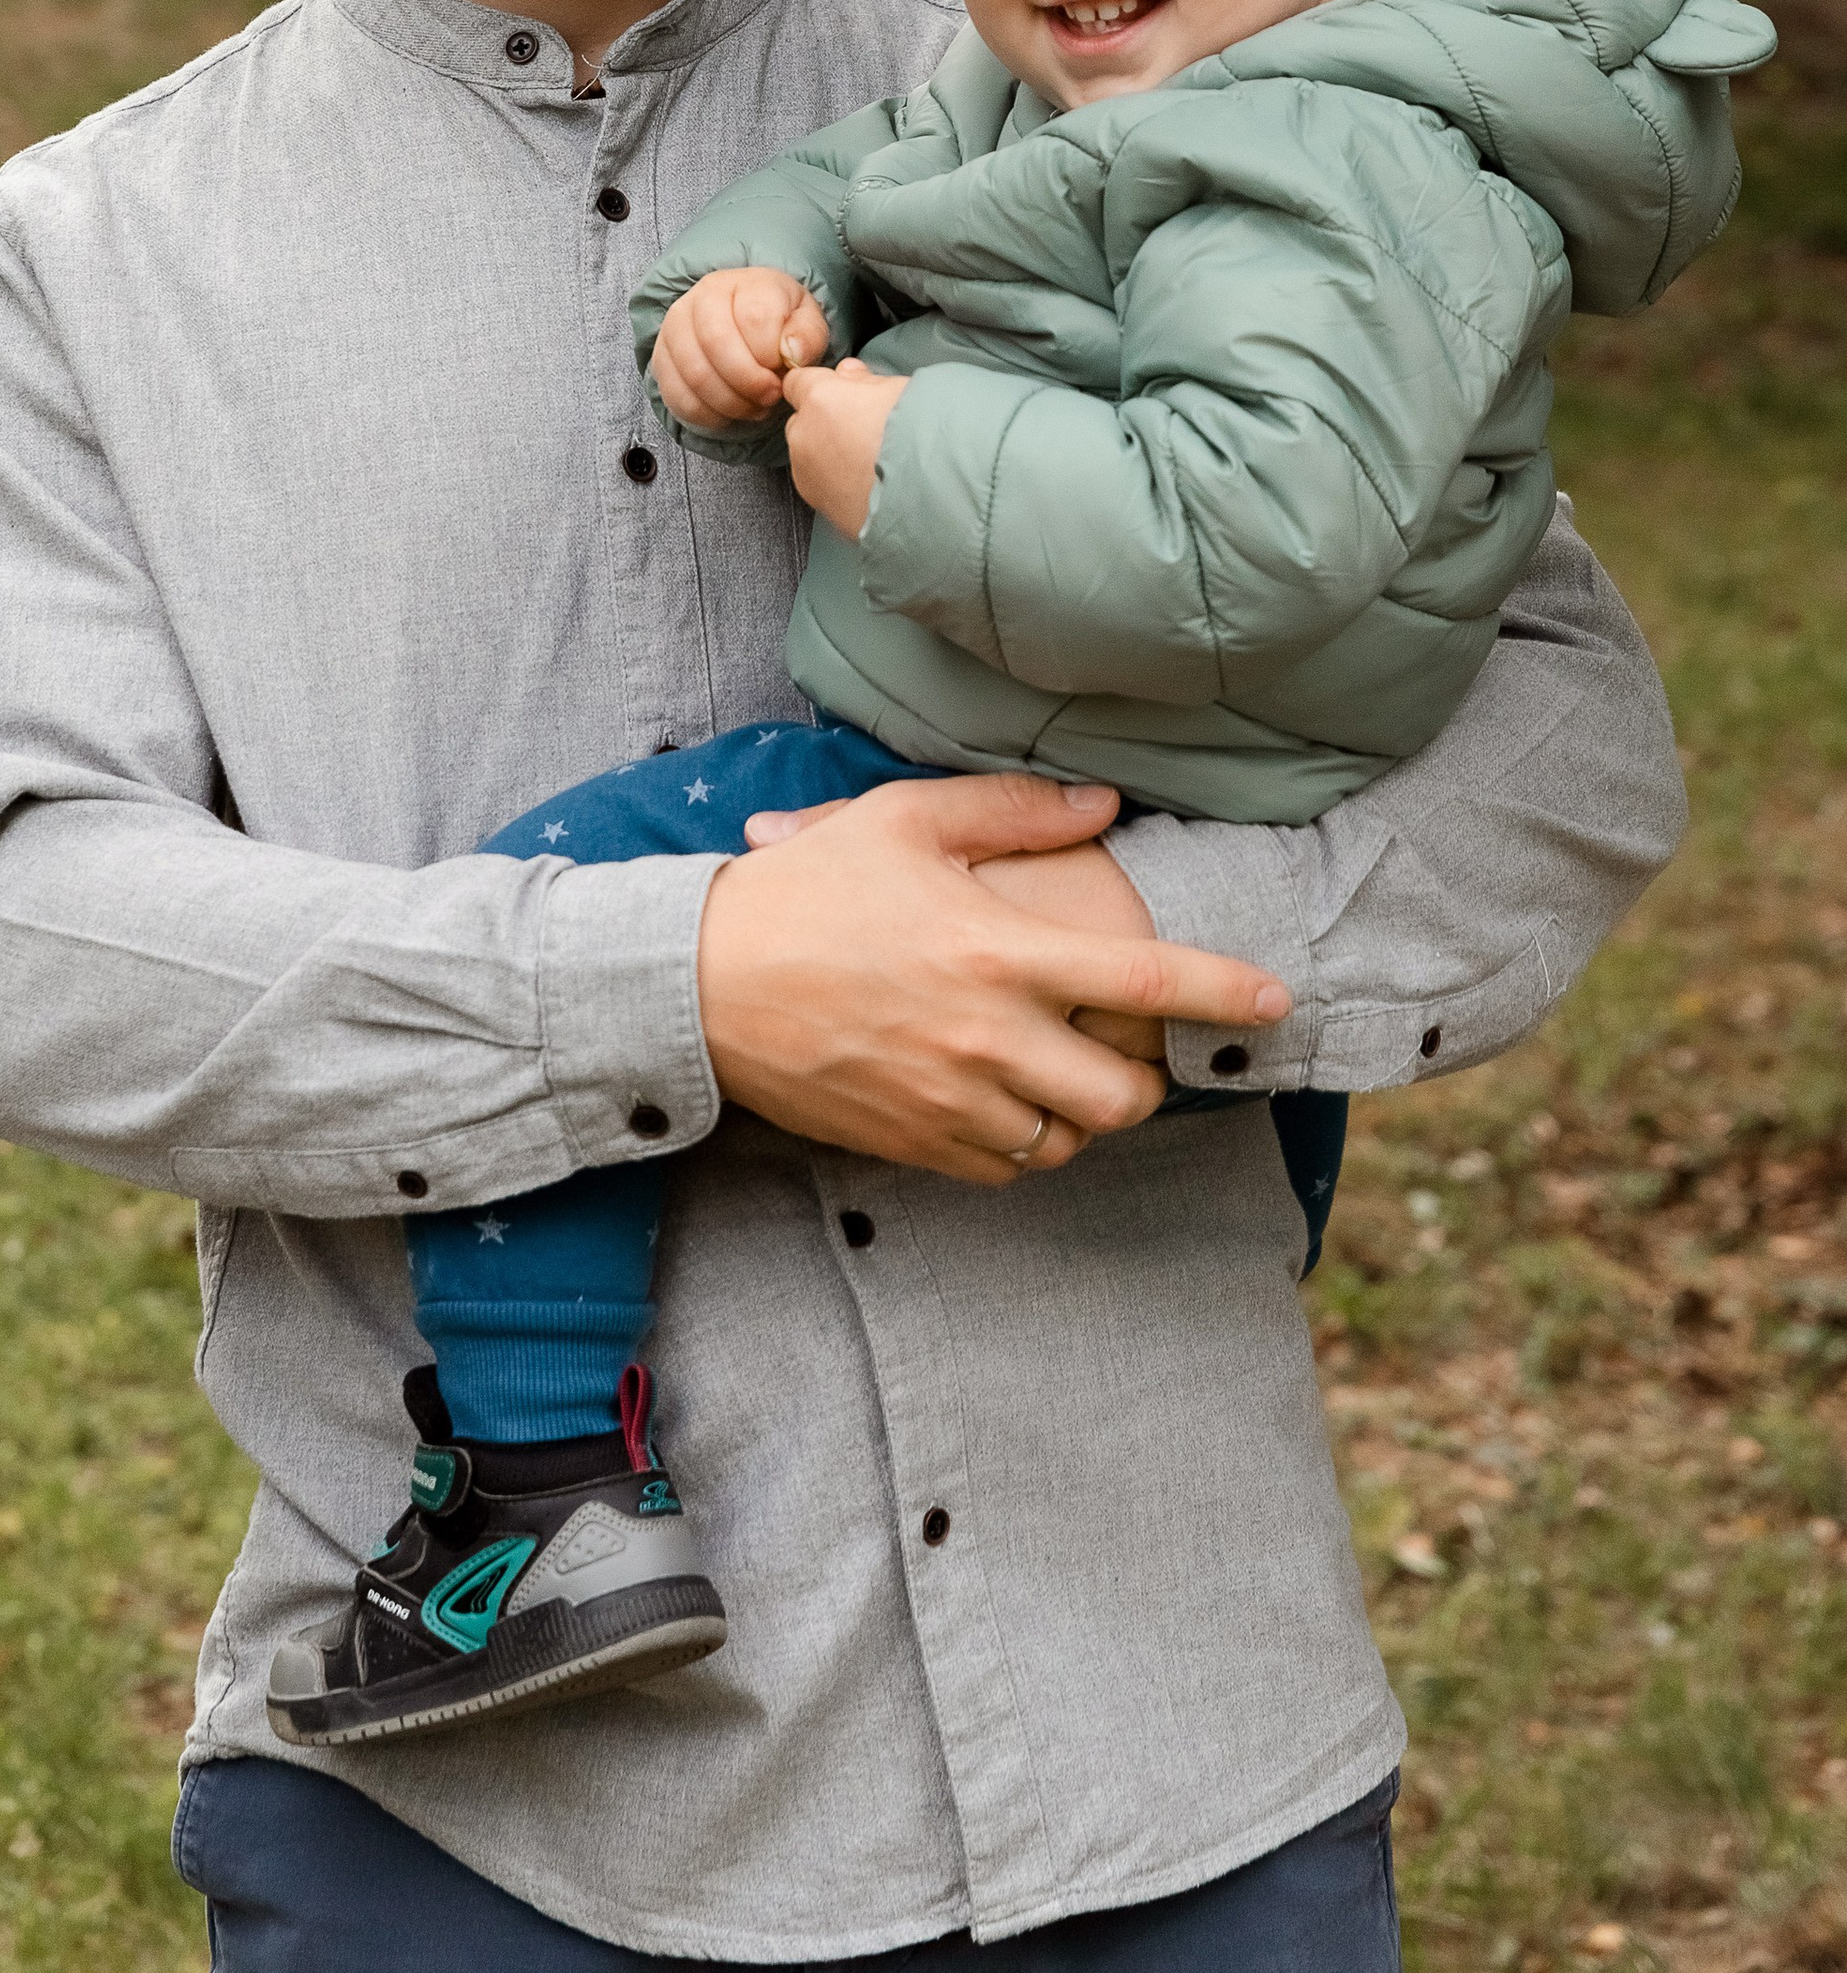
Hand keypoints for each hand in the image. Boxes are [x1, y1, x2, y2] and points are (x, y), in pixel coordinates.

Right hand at [651, 267, 831, 428]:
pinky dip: (706, 415)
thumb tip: (791, 353)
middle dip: (749, 382)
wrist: (747, 326)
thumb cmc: (779, 325)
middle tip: (770, 397)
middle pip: (716, 342)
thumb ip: (807, 336)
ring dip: (730, 402)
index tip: (784, 374)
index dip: (771, 355)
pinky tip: (729, 413)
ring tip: (753, 407)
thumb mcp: (807, 323)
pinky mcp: (662, 358)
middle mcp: (702, 297)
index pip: (755, 317)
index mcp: (745, 283)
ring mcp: (675, 327)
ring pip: (695, 373)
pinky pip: (676, 396)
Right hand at [695, 775, 1290, 1185]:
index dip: (1222, 992)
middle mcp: (988, 1038)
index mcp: (999, 952)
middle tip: (1126, 1042)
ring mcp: (952, 1102)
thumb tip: (1103, 805)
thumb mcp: (904, 821)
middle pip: (1124, 1093)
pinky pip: (1007, 1168)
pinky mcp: (914, 1144)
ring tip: (1059, 1069)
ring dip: (1083, 1111)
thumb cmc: (804, 889)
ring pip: (1070, 1140)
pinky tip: (1002, 1099)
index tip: (1275, 999)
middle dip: (1146, 1075)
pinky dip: (1025, 1142)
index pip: (1143, 978)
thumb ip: (1011, 810)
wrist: (697, 983)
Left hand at [780, 358, 908, 537]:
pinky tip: (869, 487)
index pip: (797, 382)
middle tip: (863, 430)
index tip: (842, 393)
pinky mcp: (820, 506)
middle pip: (801, 421)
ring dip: (830, 456)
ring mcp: (808, 476)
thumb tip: (848, 374)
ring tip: (870, 464)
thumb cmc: (920, 432)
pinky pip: (822, 486)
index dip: (820, 386)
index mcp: (820, 399)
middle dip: (823, 423)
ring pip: (809, 457)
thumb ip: (864, 381)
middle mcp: (804, 436)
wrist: (930, 494)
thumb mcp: (898, 389)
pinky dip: (839, 484)